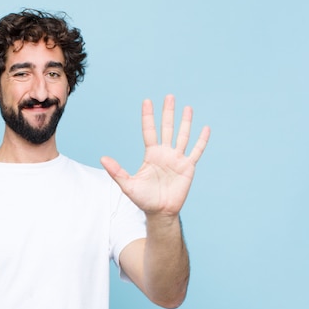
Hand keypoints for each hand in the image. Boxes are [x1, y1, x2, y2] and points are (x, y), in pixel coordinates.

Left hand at [101, 94, 209, 216]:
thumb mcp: (128, 185)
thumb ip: (116, 171)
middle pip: (167, 128)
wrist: (160, 212)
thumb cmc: (143, 199)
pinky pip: (196, 151)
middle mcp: (165, 153)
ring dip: (185, 122)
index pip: (149, 131)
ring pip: (183, 136)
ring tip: (187, 108)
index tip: (147, 101)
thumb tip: (102, 158)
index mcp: (151, 154)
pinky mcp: (188, 167)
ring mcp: (177, 159)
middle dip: (168, 113)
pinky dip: (201, 140)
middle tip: (169, 96)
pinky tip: (205, 128)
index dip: (148, 117)